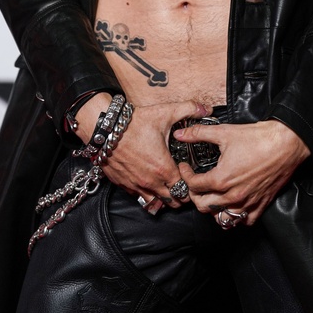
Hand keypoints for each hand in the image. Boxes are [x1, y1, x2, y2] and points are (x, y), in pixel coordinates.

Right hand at [75, 93, 209, 211]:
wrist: (106, 128)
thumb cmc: (134, 122)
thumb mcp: (165, 113)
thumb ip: (188, 109)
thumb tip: (206, 109)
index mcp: (163, 168)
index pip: (185, 189)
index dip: (191, 184)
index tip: (190, 175)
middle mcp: (150, 181)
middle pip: (173, 201)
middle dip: (180, 195)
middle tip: (183, 184)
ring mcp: (136, 185)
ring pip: (156, 204)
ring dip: (164, 198)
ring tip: (168, 187)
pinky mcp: (123, 185)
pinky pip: (139, 198)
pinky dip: (147, 194)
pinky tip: (150, 183)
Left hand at [174, 119, 309, 225]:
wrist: (284, 143)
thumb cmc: (258, 139)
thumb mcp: (224, 132)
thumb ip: (199, 134)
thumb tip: (181, 134)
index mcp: (222, 179)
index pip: (194, 186)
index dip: (185, 175)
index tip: (185, 168)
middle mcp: (233, 195)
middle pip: (204, 206)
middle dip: (194, 195)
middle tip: (194, 183)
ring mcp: (248, 202)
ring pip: (222, 218)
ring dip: (213, 209)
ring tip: (211, 196)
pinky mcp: (261, 204)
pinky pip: (245, 220)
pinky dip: (236, 216)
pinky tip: (233, 204)